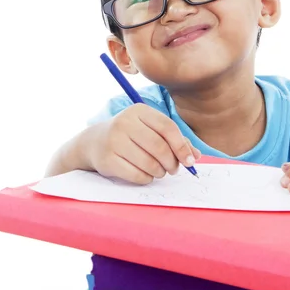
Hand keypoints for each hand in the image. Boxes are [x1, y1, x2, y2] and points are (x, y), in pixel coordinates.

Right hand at [84, 104, 201, 184]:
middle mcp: (125, 122)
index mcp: (139, 111)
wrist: (95, 141)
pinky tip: (146, 174)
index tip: (190, 160)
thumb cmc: (131, 135)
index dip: (182, 146)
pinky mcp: (107, 159)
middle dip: (172, 162)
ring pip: (149, 163)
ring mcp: (114, 140)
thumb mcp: (150, 129)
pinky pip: (136, 175)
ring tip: (160, 171)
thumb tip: (195, 156)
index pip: (167, 127)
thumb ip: (174, 140)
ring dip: (160, 172)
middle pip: (159, 147)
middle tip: (174, 169)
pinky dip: (147, 178)